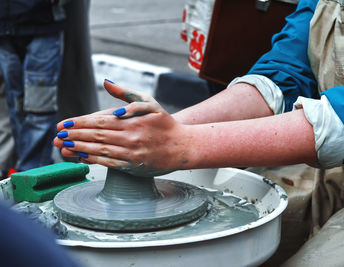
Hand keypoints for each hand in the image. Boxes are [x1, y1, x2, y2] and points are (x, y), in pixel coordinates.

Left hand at [53, 80, 191, 172]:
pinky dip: (93, 160)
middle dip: (74, 135)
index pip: (99, 120)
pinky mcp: (133, 165)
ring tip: (63, 146)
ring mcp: (131, 153)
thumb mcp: (149, 102)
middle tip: (58, 135)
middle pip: (96, 135)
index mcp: (131, 121)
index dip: (79, 122)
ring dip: (79, 148)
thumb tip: (106, 82)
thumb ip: (126, 93)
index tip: (64, 123)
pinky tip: (81, 157)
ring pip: (100, 149)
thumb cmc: (165, 123)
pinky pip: (109, 162)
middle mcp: (130, 137)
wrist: (182, 146)